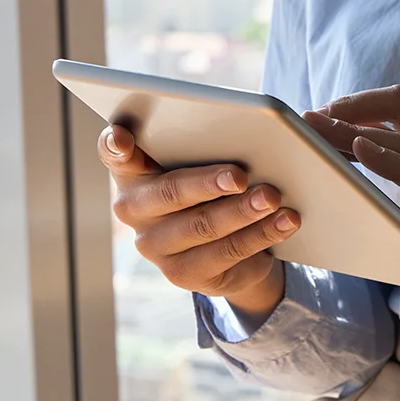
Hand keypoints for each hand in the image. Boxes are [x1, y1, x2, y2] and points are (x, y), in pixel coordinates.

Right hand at [98, 124, 298, 316]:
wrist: (228, 245)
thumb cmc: (212, 185)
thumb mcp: (206, 159)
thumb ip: (211, 139)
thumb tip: (267, 126)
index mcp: (133, 171)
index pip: (114, 154)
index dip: (115, 145)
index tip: (124, 138)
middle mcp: (134, 209)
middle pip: (169, 192)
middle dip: (208, 183)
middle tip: (241, 176)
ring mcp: (155, 246)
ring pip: (203, 226)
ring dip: (242, 211)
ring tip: (272, 197)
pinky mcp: (184, 274)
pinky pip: (228, 253)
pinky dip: (261, 234)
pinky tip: (285, 221)